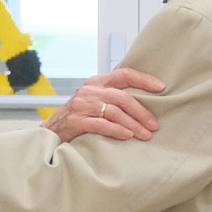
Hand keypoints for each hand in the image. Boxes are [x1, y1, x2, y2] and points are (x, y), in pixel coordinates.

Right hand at [41, 67, 165, 142]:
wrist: (51, 132)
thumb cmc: (77, 118)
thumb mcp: (94, 102)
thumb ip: (113, 98)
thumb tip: (145, 103)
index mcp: (97, 83)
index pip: (124, 74)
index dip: (144, 80)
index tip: (161, 88)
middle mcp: (90, 91)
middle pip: (123, 97)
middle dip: (142, 112)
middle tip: (154, 125)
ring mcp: (82, 105)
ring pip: (114, 112)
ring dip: (133, 124)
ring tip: (145, 135)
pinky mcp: (76, 121)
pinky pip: (101, 124)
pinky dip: (117, 130)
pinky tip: (127, 136)